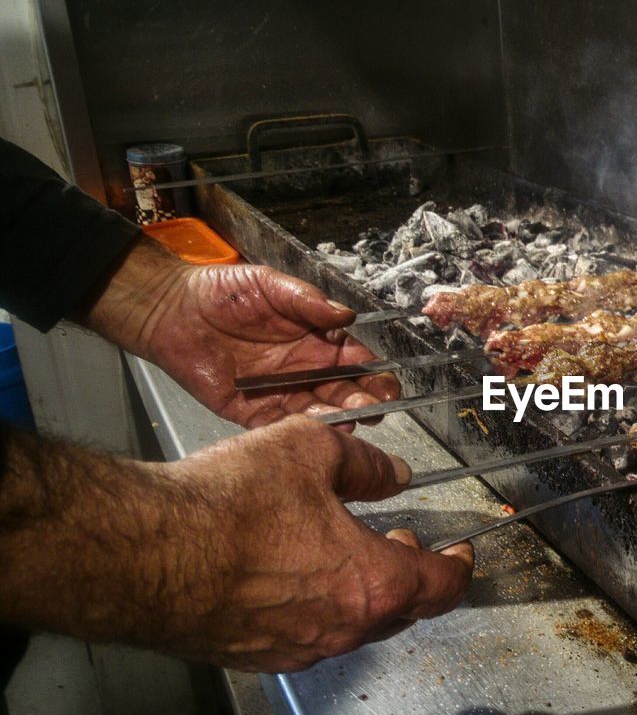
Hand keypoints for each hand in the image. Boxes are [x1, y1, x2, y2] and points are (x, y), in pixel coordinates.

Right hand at [0, 417, 473, 671]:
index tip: (460, 551)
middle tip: (404, 541)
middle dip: (410, 576)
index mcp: (373, 583)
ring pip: (351, 625)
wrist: (142, 556)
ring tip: (345, 550)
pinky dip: (315, 607)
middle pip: (401, 611)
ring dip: (361, 591)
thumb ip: (363, 464)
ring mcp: (297, 650)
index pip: (441, 586)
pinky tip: (291, 575)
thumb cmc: (229, 506)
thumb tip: (392, 473)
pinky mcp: (254, 657)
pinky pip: (304, 636)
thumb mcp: (310, 451)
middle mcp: (342, 629)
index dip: (458, 566)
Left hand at [84, 239, 399, 427]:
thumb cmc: (221, 291)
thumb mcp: (269, 284)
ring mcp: (281, 391)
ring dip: (340, 417)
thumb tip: (347, 313)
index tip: (386, 382)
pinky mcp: (254, 411)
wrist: (171, 310)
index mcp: (315, 339)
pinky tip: (318, 429)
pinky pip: (283, 425)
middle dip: (365, 400)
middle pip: (344, 390)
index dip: (373, 372)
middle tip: (376, 408)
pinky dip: (302, 430)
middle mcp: (305, 368)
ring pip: (320, 411)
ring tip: (355, 420)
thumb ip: (308, 301)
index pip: (354, 360)